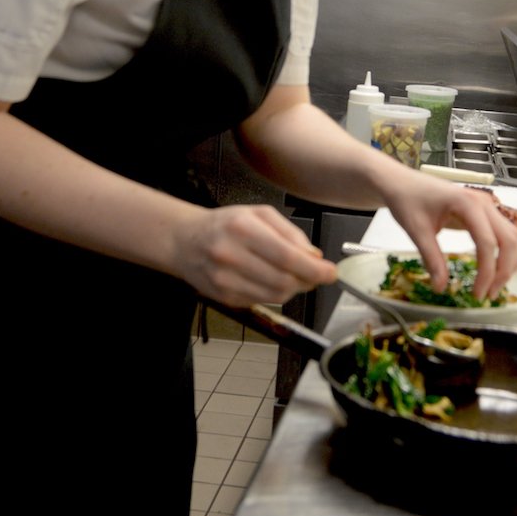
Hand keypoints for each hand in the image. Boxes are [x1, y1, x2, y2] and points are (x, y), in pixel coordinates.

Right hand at [173, 203, 336, 306]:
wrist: (185, 241)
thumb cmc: (225, 224)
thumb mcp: (259, 214)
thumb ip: (290, 233)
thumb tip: (314, 256)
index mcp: (242, 228)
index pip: (286, 256)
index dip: (314, 269)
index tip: (331, 272)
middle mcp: (230, 255)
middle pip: (283, 280)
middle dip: (308, 281)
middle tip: (318, 274)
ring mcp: (225, 280)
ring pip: (275, 296)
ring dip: (294, 289)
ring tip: (295, 275)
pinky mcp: (224, 297)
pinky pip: (262, 301)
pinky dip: (276, 294)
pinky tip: (273, 280)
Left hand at [379, 171, 516, 299]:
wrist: (401, 182)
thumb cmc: (407, 200)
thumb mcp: (416, 230)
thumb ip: (431, 258)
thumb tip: (441, 288)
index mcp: (467, 203)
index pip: (487, 242)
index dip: (486, 272)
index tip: (476, 295)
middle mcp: (483, 202)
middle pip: (509, 239)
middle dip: (503, 270)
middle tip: (488, 295)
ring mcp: (485, 205)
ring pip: (511, 236)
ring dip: (507, 263)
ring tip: (492, 287)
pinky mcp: (482, 211)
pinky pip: (502, 233)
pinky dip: (503, 253)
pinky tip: (492, 270)